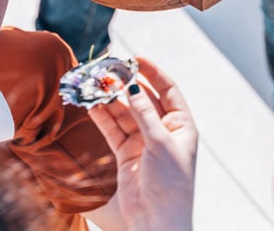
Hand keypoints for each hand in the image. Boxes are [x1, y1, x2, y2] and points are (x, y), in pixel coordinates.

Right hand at [89, 57, 196, 230]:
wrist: (156, 223)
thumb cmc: (170, 185)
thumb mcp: (160, 143)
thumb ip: (144, 113)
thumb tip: (132, 85)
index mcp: (181, 125)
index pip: (167, 89)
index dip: (152, 72)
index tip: (136, 58)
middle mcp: (162, 130)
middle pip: (142, 99)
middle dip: (126, 85)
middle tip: (108, 71)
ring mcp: (143, 141)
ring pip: (125, 113)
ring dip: (110, 100)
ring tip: (95, 86)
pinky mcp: (126, 154)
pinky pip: (113, 129)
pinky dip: (103, 117)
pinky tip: (92, 105)